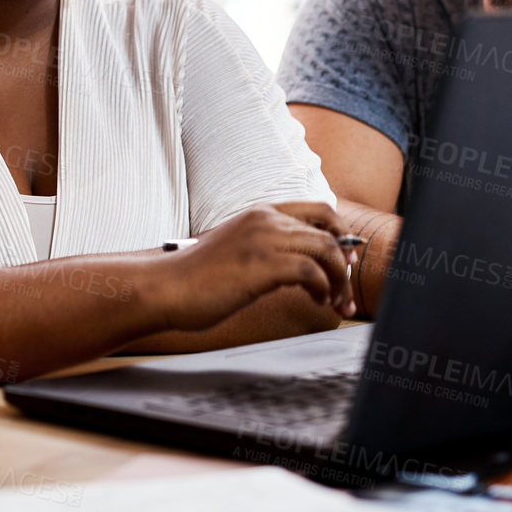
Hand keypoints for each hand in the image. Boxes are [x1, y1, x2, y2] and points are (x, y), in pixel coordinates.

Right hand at [152, 203, 356, 329]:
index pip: (319, 210)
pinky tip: (315, 300)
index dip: (341, 234)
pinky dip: (322, 288)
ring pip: (327, 249)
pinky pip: (312, 270)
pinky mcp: (262, 264)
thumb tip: (301, 267)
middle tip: (344, 289)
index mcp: (260, 213)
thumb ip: (266, 248)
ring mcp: (264, 239)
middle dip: (345, 263)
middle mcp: (265, 219)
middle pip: (329, 231)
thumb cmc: (195, 277)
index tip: (346, 260)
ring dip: (339, 279)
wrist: (165, 287)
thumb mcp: (237, 250)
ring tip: (332, 301)